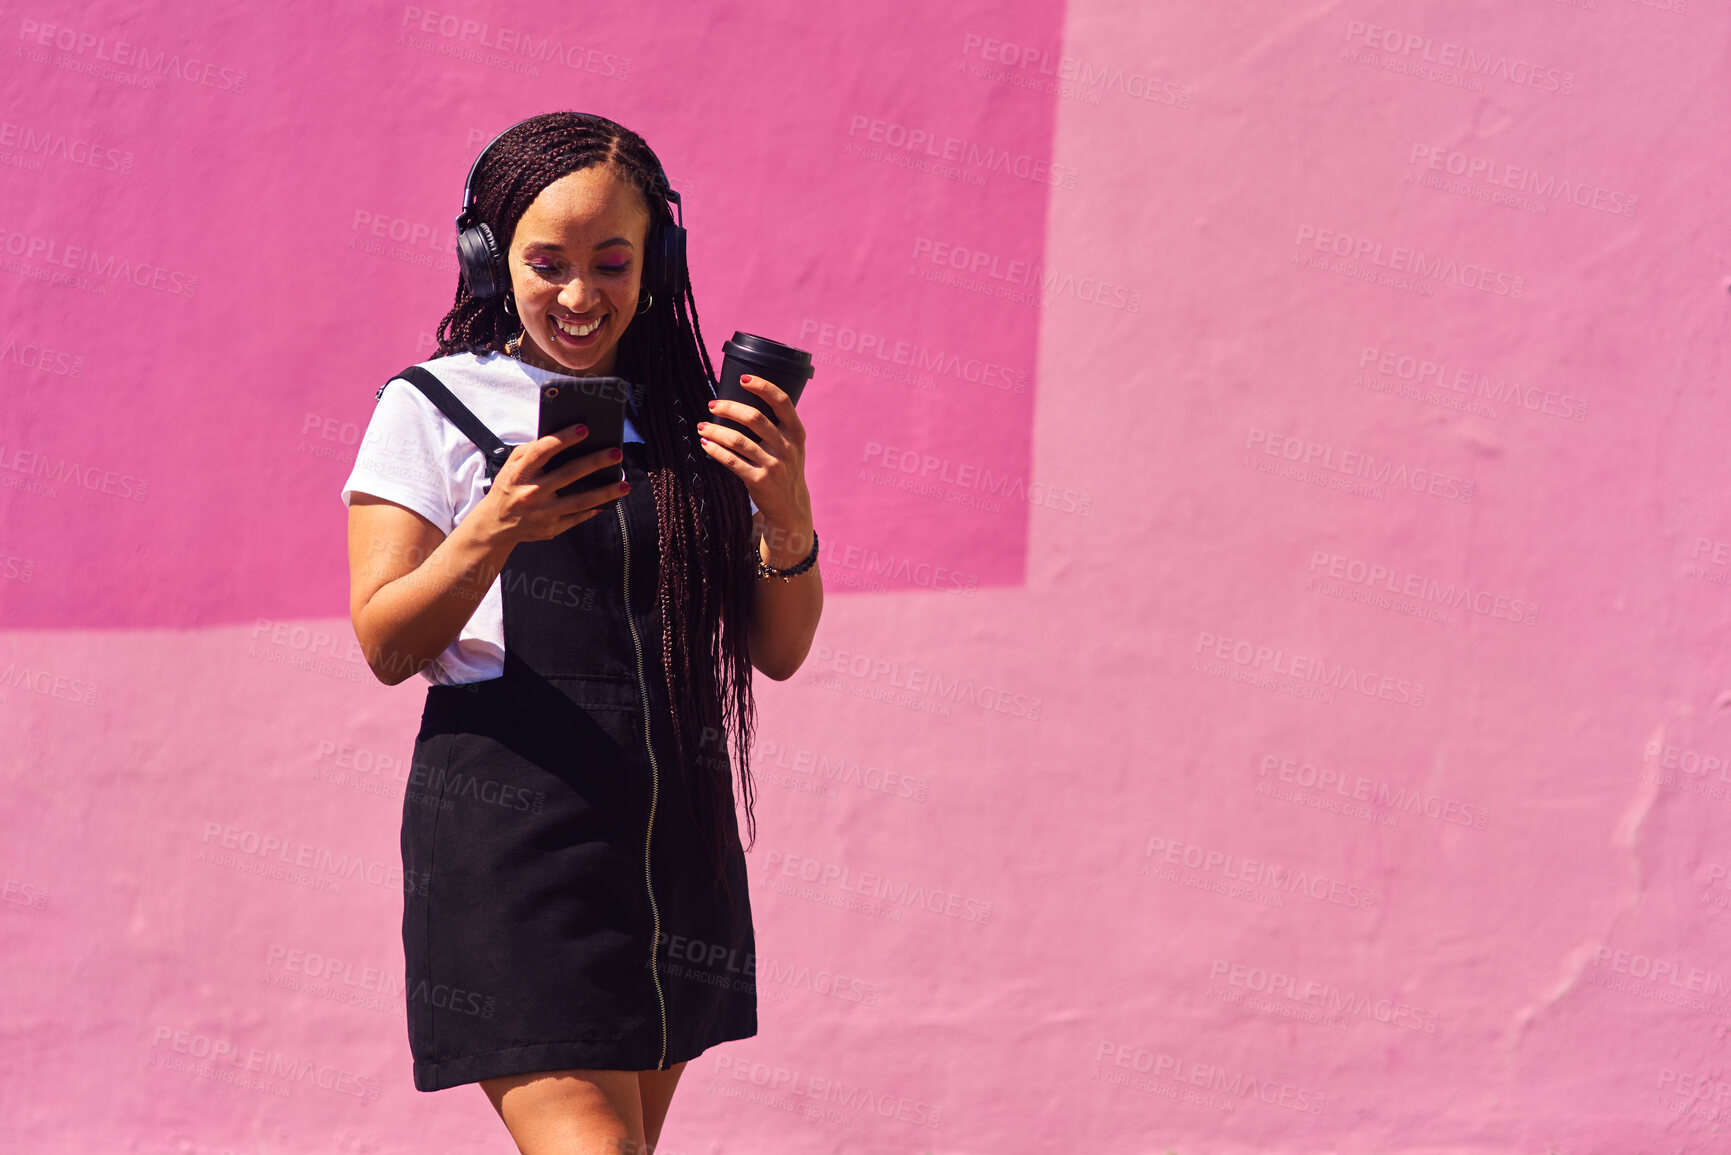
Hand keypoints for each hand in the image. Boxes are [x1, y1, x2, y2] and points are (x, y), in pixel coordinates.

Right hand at [478, 422, 631, 544]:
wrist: (495, 525)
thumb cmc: (509, 487)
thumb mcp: (511, 466)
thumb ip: (531, 450)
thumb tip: (560, 437)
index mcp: (519, 473)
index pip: (542, 451)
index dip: (563, 439)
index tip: (584, 428)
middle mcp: (531, 493)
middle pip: (568, 474)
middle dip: (594, 462)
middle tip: (616, 452)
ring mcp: (542, 513)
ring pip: (579, 501)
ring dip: (605, 492)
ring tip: (625, 484)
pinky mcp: (550, 529)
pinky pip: (577, 518)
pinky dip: (594, 509)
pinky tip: (610, 501)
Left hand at [696, 376, 813, 560]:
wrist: (791, 508)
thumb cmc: (785, 469)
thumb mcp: (792, 447)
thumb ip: (776, 427)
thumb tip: (740, 403)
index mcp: (796, 433)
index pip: (782, 401)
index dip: (763, 386)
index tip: (743, 378)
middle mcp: (787, 447)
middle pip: (755, 418)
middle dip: (729, 408)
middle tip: (712, 405)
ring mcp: (774, 465)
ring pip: (738, 440)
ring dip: (716, 430)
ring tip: (702, 426)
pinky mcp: (759, 481)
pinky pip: (732, 461)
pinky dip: (716, 450)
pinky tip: (706, 444)